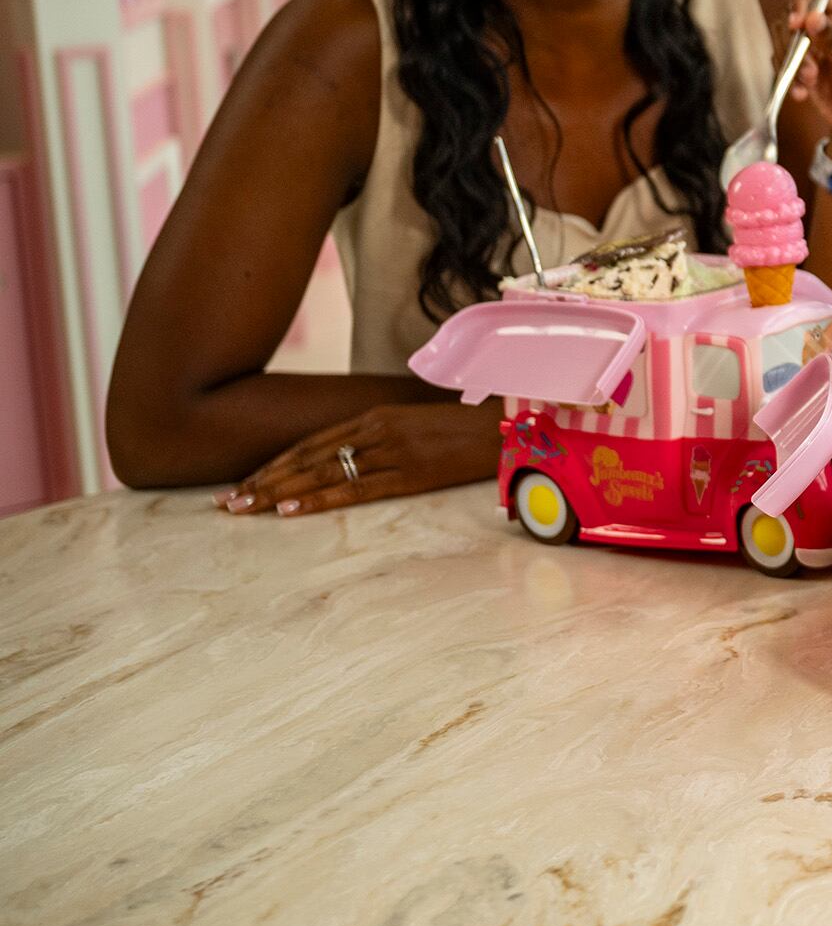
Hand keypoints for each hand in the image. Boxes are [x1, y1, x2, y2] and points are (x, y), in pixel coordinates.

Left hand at [216, 401, 499, 515]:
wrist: (509, 424)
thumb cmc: (467, 427)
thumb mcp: (416, 425)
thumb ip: (383, 438)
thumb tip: (354, 460)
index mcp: (375, 414)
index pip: (311, 443)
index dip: (274, 464)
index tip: (245, 483)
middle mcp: (376, 429)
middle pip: (307, 458)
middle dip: (264, 480)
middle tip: (227, 502)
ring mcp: (392, 450)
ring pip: (323, 473)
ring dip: (279, 492)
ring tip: (245, 509)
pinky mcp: (410, 473)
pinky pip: (356, 489)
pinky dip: (319, 500)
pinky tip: (291, 510)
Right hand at [781, 0, 831, 162]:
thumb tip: (812, 17)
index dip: (800, 1)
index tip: (796, 24)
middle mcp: (825, 23)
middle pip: (790, 14)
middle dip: (794, 43)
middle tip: (810, 70)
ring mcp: (810, 42)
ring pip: (782, 38)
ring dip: (791, 62)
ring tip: (810, 82)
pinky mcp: (799, 62)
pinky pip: (781, 61)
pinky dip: (787, 77)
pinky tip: (802, 94)